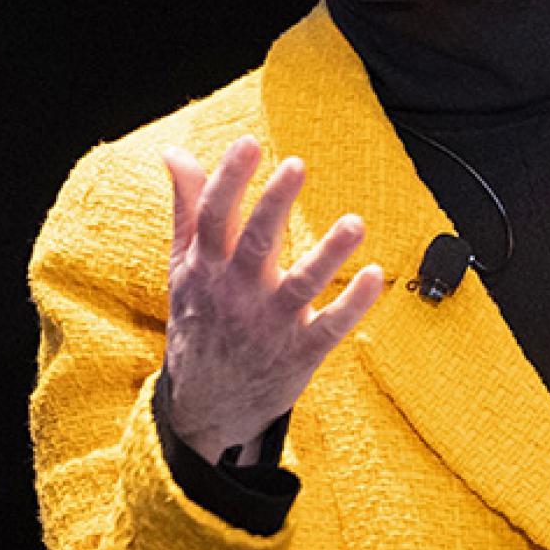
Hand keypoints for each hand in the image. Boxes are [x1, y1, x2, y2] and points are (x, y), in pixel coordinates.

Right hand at [162, 136, 382, 462]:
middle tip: (297, 166)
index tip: (248, 144)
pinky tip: (374, 276)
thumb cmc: (200, 321)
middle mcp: (237, 293)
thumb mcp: (184, 267)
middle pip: (256, 243)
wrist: (206, 406)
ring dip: (329, 254)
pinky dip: (353, 305)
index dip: (230, 179)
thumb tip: (174, 152)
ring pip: (301, 285)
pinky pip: (330, 327)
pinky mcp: (300, 352)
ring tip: (355, 223)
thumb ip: (187, 209)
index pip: (214, 216)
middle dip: (275, 205)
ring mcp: (270, 324)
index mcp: (207, 267)